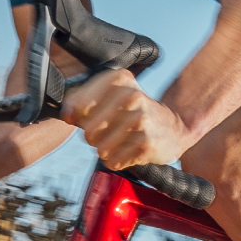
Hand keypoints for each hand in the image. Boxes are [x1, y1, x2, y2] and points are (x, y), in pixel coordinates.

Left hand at [60, 69, 190, 169]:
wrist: (174, 128)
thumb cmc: (134, 113)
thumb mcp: (111, 98)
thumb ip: (83, 102)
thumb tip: (66, 114)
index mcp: (120, 79)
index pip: (81, 103)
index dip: (77, 115)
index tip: (80, 118)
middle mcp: (132, 96)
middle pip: (89, 128)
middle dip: (92, 136)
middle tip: (104, 133)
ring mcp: (141, 121)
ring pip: (100, 148)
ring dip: (105, 150)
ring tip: (116, 144)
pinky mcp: (147, 144)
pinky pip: (114, 161)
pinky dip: (116, 161)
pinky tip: (126, 153)